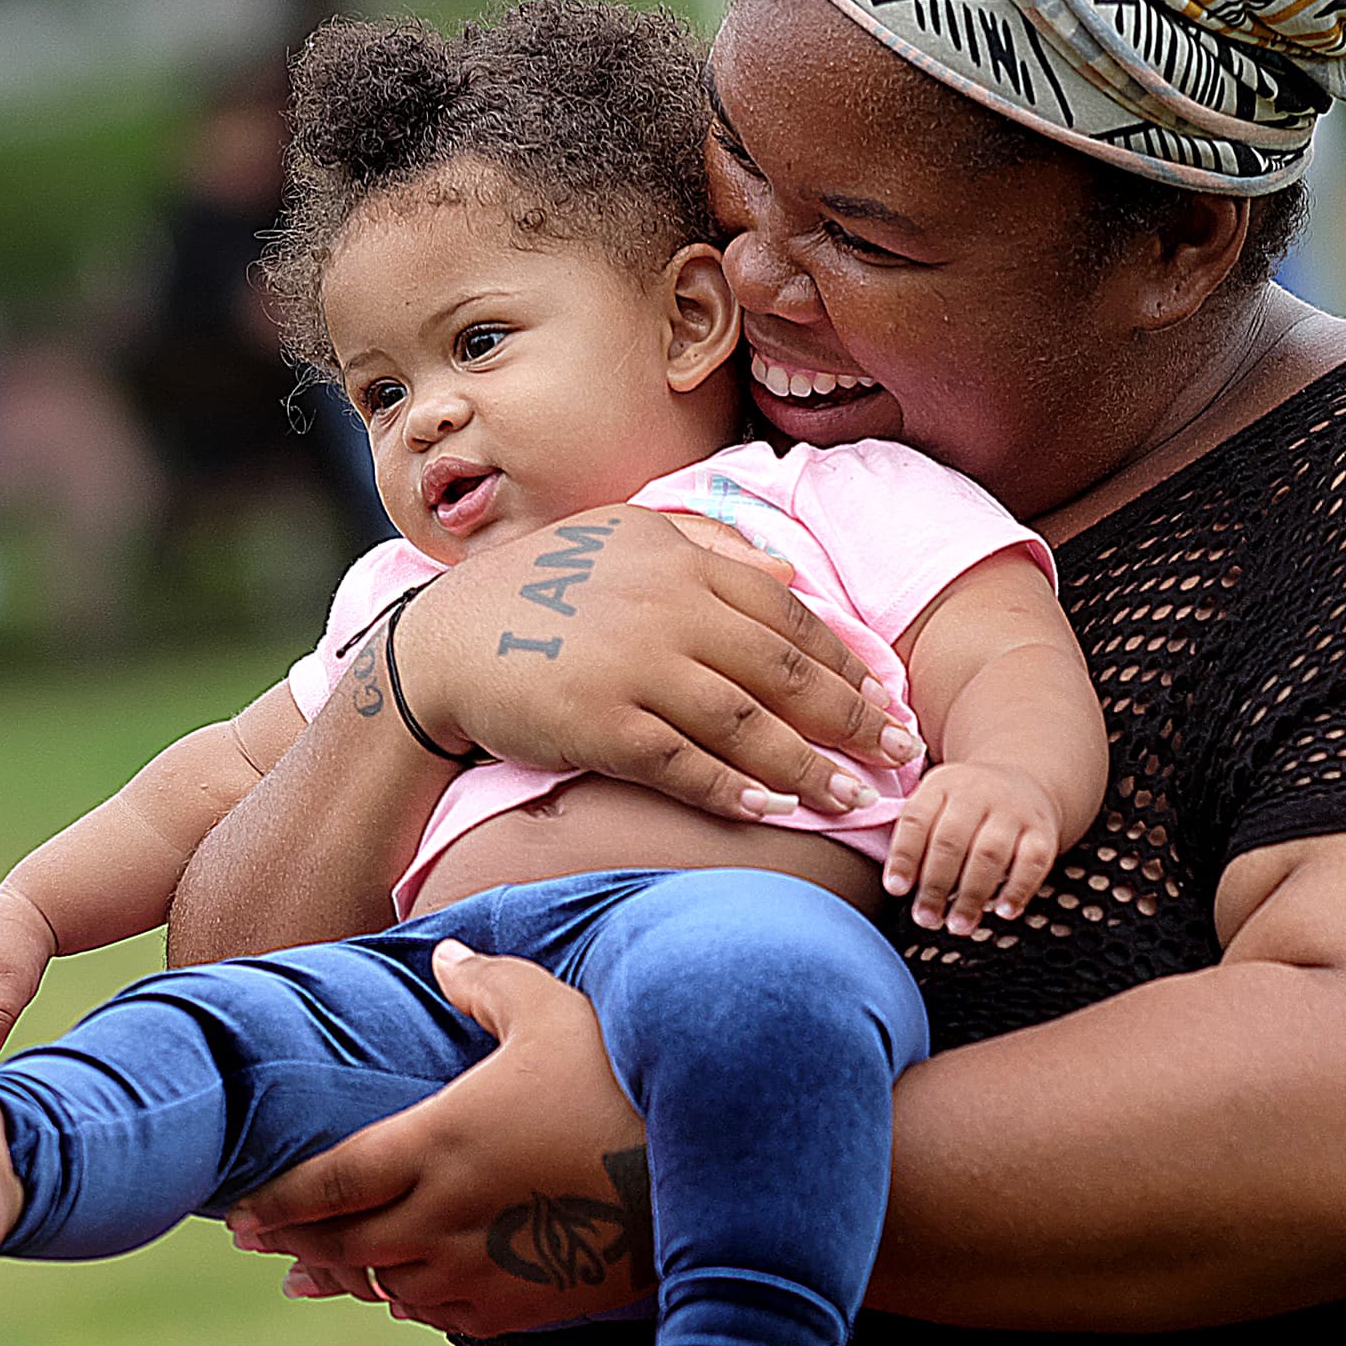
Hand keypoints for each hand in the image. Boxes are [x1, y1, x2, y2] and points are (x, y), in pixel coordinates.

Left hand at [223, 942, 651, 1336]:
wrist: (700, 1179)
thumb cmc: (620, 1084)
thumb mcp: (556, 1011)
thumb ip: (488, 983)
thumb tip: (444, 956)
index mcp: (439, 1144)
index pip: (329, 1183)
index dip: (276, 1201)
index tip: (238, 1211)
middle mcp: (444, 1216)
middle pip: (341, 1243)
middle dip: (292, 1241)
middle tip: (255, 1239)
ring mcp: (481, 1268)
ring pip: (386, 1285)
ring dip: (346, 1277)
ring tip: (312, 1273)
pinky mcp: (520, 1304)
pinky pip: (443, 1313)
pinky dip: (409, 1301)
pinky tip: (400, 1294)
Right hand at [398, 506, 920, 821]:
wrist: (444, 642)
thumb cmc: (539, 587)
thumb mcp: (623, 536)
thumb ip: (708, 545)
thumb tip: (790, 572)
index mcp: (679, 559)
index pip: (786, 614)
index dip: (846, 659)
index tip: (890, 694)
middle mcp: (665, 608)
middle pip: (783, 670)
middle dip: (852, 717)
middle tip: (902, 753)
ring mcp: (633, 667)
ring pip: (746, 724)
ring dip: (809, 767)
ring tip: (856, 799)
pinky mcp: (601, 724)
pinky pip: (683, 765)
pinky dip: (732, 789)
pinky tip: (772, 810)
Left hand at [883, 761, 1064, 936]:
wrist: (1024, 781)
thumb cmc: (968, 808)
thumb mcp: (937, 805)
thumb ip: (917, 840)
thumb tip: (902, 888)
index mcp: (943, 784)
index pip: (917, 818)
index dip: (904, 856)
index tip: (896, 889)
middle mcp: (978, 792)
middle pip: (951, 840)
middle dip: (935, 885)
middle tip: (926, 917)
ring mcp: (1013, 810)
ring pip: (989, 853)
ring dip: (972, 895)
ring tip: (958, 924)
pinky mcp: (1042, 831)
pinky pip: (1033, 862)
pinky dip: (1018, 889)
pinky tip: (1003, 910)